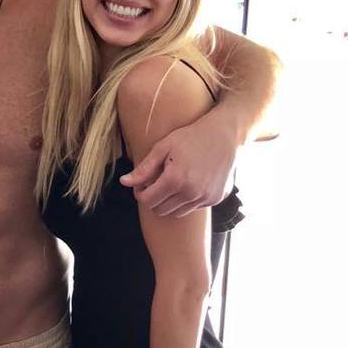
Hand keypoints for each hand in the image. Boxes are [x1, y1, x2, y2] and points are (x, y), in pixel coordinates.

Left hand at [120, 113, 236, 216]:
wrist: (224, 135)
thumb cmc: (190, 137)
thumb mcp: (163, 148)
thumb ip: (143, 169)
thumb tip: (124, 182)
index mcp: (175, 179)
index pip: (147, 201)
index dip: (140, 194)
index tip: (142, 185)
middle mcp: (191, 192)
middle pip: (159, 210)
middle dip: (153, 199)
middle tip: (155, 184)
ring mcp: (204, 197)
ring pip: (175, 212)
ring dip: (169, 202)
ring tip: (171, 183)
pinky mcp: (214, 199)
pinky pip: (192, 208)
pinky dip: (185, 201)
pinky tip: (188, 183)